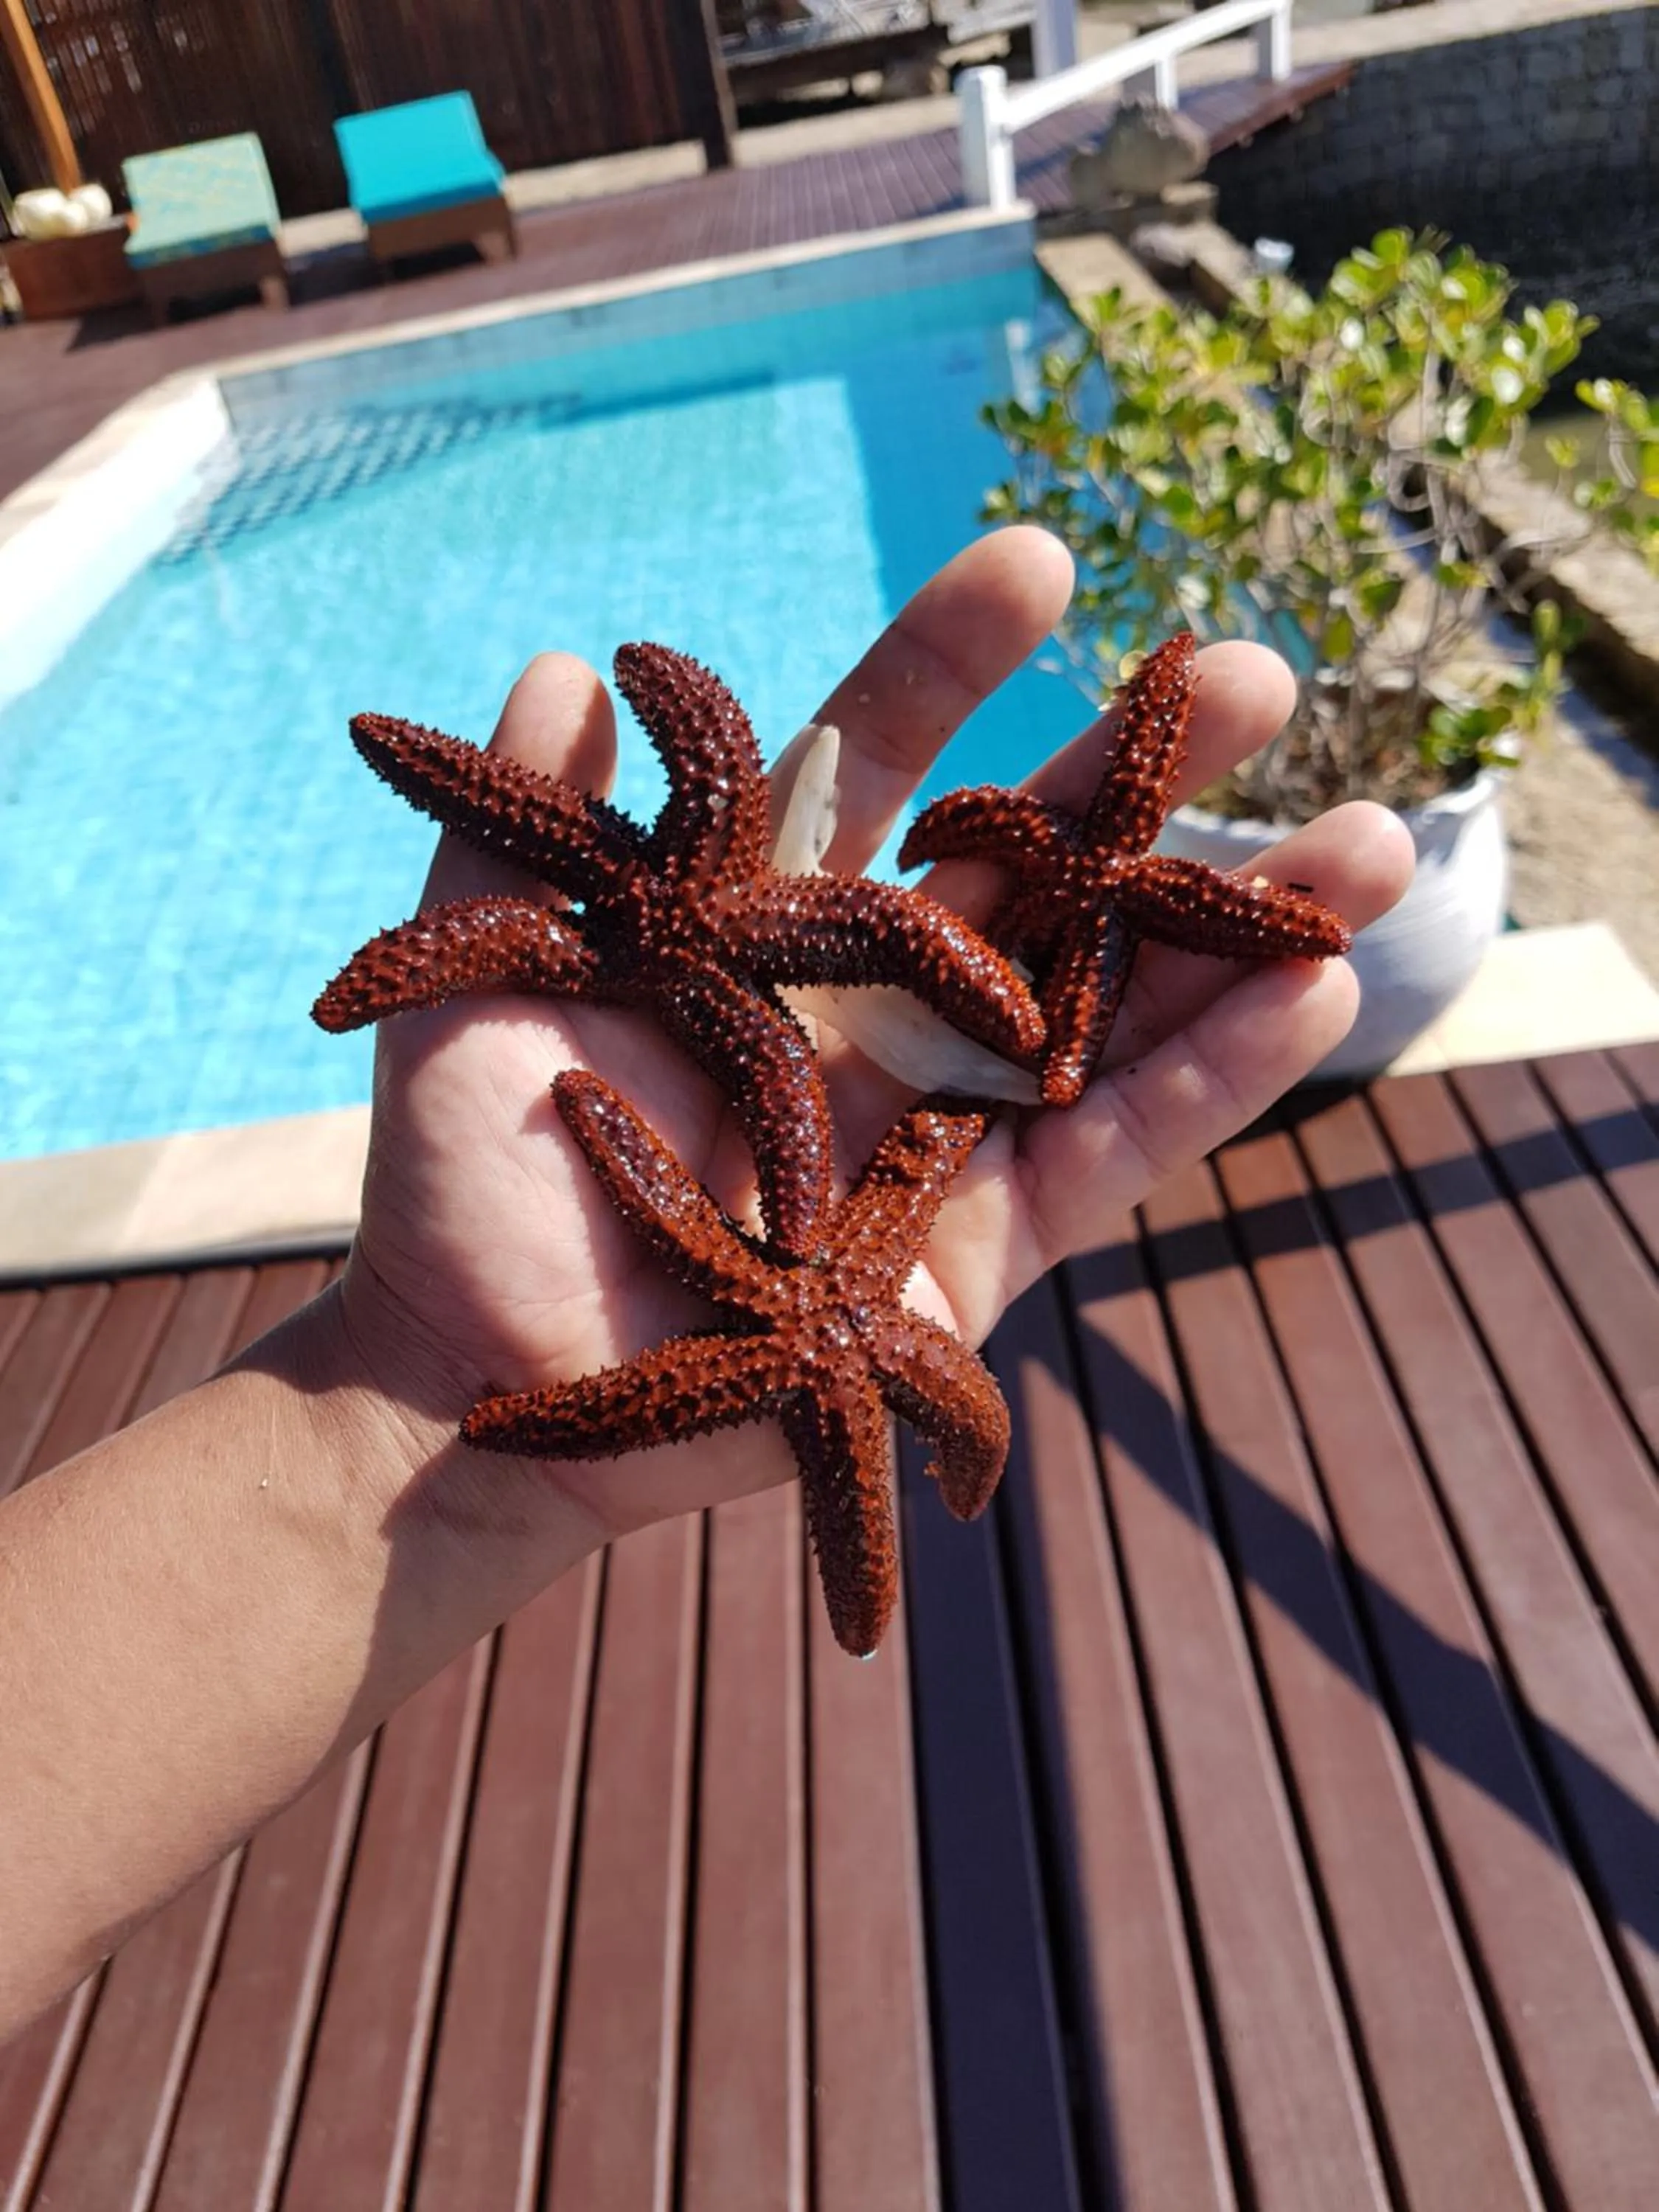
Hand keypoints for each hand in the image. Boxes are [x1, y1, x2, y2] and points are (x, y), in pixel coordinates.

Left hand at [333, 528, 1412, 1544]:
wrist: (478, 1376)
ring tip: (1375, 843)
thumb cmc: (464, 1179)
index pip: (872, 769)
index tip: (1040, 562)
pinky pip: (1109, 1154)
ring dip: (1237, 926)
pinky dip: (1206, 1083)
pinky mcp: (979, 1248)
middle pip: (1029, 872)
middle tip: (1259, 679)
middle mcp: (870, 1010)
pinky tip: (1312, 998)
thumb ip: (526, 834)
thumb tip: (565, 665)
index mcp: (762, 931)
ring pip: (1108, 1007)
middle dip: (1141, 778)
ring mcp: (936, 1125)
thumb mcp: (473, 982)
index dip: (949, 668)